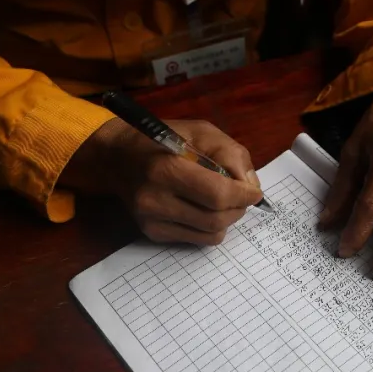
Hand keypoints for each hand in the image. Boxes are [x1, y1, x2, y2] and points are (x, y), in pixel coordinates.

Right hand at [62, 118, 263, 244]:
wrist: (118, 157)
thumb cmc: (164, 140)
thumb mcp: (201, 132)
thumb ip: (231, 155)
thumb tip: (250, 186)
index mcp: (167, 169)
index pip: (218, 195)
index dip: (244, 196)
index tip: (254, 192)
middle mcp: (155, 199)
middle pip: (217, 218)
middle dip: (239, 208)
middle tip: (242, 196)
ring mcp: (152, 220)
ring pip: (211, 234)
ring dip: (228, 219)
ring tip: (224, 201)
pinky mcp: (153, 233)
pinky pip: (198, 240)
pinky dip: (211, 227)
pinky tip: (205, 209)